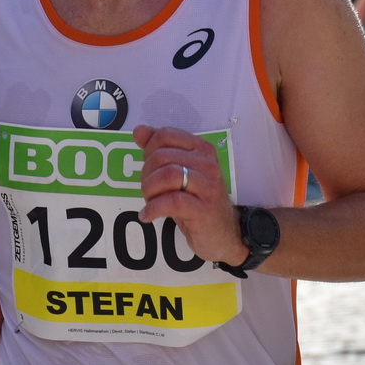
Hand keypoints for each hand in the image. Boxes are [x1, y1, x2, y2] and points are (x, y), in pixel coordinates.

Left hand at [133, 124, 246, 266]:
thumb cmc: (199, 202)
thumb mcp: (180, 173)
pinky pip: (171, 201)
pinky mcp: (204, 209)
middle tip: (149, 191)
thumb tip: (139, 131)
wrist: (225, 234)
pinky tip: (148, 215)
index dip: (148, 151)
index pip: (165, 135)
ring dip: (149, 191)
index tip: (150, 170)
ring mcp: (208, 186)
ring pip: (167, 176)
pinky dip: (153, 209)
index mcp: (201, 149)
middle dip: (146, 175)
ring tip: (150, 202)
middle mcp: (208, 163)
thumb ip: (159, 150)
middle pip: (161, 156)